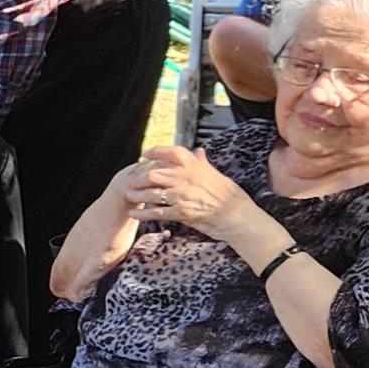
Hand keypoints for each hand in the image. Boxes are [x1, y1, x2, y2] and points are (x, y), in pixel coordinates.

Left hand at [126, 141, 260, 246]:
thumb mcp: (216, 175)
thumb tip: (198, 151)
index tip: (144, 154)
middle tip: (132, 181)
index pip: (170, 152)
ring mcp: (183, 194)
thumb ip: (202, 163)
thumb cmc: (230, 196)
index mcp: (195, 166)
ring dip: (137, 195)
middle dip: (139, 178)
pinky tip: (134, 213)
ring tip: (129, 196)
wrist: (238, 216)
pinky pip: (157, 211)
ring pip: (152, 192)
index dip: (155, 152)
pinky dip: (143, 212)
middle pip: (154, 173)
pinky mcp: (181, 212)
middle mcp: (187, 177)